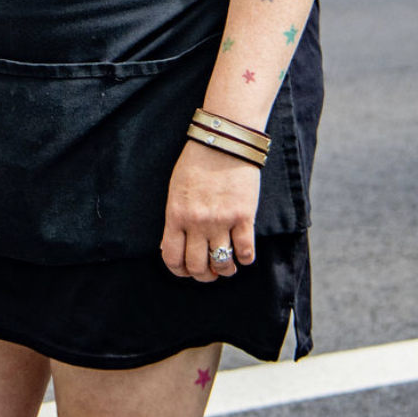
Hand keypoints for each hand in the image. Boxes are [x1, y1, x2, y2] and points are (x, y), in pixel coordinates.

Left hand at [160, 141, 259, 281]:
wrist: (223, 140)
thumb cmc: (197, 163)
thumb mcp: (175, 190)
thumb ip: (175, 218)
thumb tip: (172, 245)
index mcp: (176, 215)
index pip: (172, 258)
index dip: (180, 271)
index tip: (188, 271)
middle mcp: (196, 222)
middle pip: (198, 266)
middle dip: (204, 275)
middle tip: (210, 271)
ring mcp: (220, 221)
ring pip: (222, 264)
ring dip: (225, 270)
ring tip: (228, 265)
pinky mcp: (243, 216)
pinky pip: (245, 251)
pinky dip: (245, 258)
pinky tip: (244, 252)